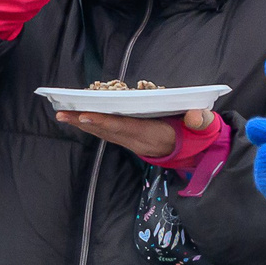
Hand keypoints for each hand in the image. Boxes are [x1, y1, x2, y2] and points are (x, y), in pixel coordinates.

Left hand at [56, 108, 211, 160]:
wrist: (194, 151)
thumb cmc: (196, 133)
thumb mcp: (204, 126)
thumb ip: (200, 121)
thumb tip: (196, 117)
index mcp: (153, 136)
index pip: (125, 128)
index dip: (105, 123)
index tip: (85, 115)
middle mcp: (138, 141)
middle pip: (107, 132)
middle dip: (84, 123)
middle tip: (61, 113)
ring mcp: (132, 142)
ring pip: (103, 133)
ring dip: (82, 124)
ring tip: (62, 113)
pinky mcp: (129, 139)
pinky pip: (107, 132)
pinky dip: (92, 124)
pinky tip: (78, 117)